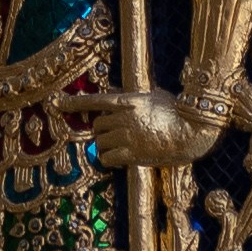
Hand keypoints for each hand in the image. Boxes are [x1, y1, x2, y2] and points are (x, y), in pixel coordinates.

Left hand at [76, 87, 228, 170]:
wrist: (194, 132)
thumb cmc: (178, 112)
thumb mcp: (154, 95)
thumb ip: (132, 95)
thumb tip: (115, 91)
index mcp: (129, 102)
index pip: (95, 101)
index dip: (74, 103)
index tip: (58, 104)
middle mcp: (124, 118)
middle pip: (97, 125)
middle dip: (102, 130)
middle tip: (116, 134)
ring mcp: (127, 136)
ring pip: (100, 142)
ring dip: (106, 145)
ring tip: (121, 146)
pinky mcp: (132, 154)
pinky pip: (107, 158)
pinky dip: (109, 159)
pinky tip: (120, 158)